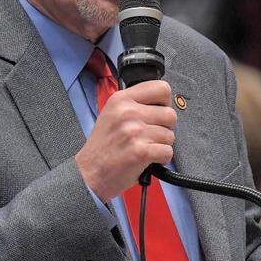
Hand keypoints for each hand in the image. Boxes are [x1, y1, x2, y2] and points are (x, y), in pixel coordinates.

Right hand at [75, 80, 176, 201]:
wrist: (89, 173)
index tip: (158, 112)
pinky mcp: (141, 151)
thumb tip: (162, 104)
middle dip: (165, 128)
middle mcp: (128, 112)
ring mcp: (135, 131)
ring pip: (170, 135)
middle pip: (170, 114)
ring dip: (161, 145)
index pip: (162, 88)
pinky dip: (161, 159)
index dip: (165, 103)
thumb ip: (135, 104)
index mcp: (121, 100)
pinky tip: (147, 158)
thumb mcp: (111, 114)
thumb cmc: (102, 147)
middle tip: (150, 136)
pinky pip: (168, 151)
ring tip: (144, 148)